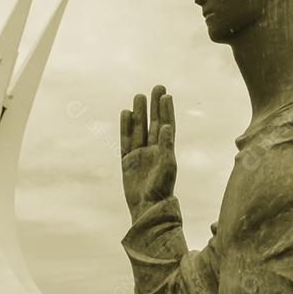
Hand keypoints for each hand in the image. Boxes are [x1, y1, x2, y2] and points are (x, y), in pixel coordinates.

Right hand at [121, 85, 176, 219]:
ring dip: (140, 112)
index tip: (166, 95)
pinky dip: (126, 126)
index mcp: (166, 151)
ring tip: (139, 95)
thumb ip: (166, 146)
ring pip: (139, 128)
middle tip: (156, 86)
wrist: (147, 207)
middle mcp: (153, 149)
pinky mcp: (127, 160)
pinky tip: (126, 113)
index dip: (166, 110)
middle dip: (154, 106)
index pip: (166, 125)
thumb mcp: (167, 167)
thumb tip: (166, 127)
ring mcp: (139, 154)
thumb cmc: (161, 189)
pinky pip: (126, 139)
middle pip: (153, 123)